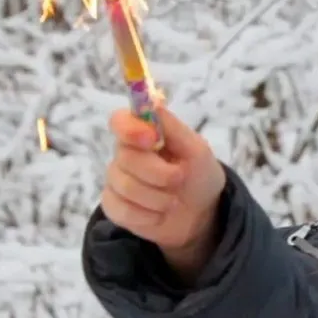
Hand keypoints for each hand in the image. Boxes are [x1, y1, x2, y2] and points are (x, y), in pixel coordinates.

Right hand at [101, 106, 225, 280]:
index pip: (120, 121)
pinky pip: (119, 209)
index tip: (151, 140)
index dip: (130, 129)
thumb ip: (172, 127)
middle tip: (180, 178)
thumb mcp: (196, 149)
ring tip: (174, 201)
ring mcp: (118, 180)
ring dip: (157, 197)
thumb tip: (153, 102)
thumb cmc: (200, 175)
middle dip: (158, 173)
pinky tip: (160, 215)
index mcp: (144, 133)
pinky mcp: (115, 206)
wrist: (202, 214)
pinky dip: (146, 216)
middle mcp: (126, 154)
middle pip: (125, 158)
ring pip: (124, 186)